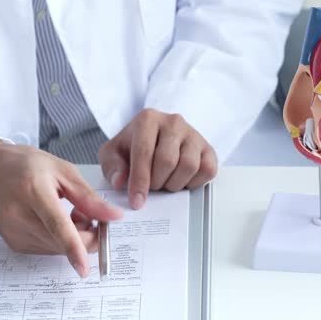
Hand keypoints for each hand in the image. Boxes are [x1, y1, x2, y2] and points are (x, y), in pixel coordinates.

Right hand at [0, 142, 122, 276]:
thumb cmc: (26, 166)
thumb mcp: (63, 171)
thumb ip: (89, 197)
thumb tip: (114, 217)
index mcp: (34, 192)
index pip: (57, 226)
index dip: (74, 247)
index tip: (84, 267)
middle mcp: (20, 216)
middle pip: (62, 242)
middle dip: (87, 235)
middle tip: (90, 213)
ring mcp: (15, 233)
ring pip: (58, 249)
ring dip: (75, 237)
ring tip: (70, 211)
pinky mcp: (15, 244)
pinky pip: (49, 249)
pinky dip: (61, 240)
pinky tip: (56, 220)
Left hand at [99, 109, 216, 209]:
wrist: (156, 138)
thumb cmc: (134, 145)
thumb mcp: (113, 152)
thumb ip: (111, 166)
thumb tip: (120, 181)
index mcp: (148, 119)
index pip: (144, 151)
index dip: (139, 180)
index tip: (136, 200)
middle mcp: (173, 122)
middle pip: (167, 161)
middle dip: (157, 182)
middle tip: (151, 186)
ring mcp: (194, 134)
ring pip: (189, 166)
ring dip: (174, 184)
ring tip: (165, 182)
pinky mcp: (208, 148)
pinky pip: (207, 170)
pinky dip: (194, 183)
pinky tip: (181, 180)